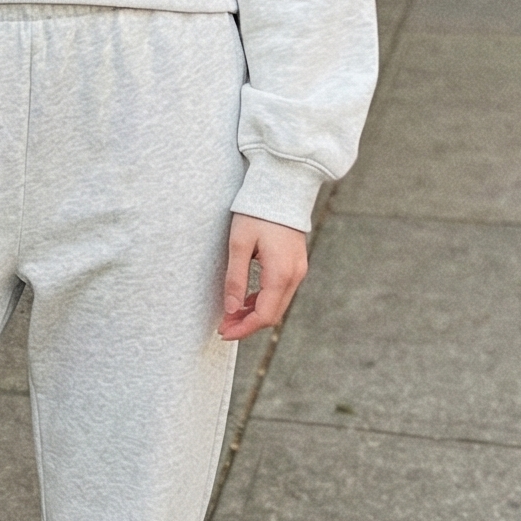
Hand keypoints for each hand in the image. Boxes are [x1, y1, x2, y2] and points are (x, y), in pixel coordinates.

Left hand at [219, 214, 307, 341]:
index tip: (223, 333)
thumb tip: (231, 310)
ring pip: (277, 305)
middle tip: (223, 326)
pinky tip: (245, 300)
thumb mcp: (239, 244)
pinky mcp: (295, 265)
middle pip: (272, 314)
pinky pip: (280, 292)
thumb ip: (235, 279)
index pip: (264, 315)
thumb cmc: (257, 212)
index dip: (243, 328)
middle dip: (247, 324)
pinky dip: (262, 301)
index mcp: (281, 273)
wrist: (282, 188)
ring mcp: (298, 270)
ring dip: (254, 314)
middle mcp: (295, 275)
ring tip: (229, 315)